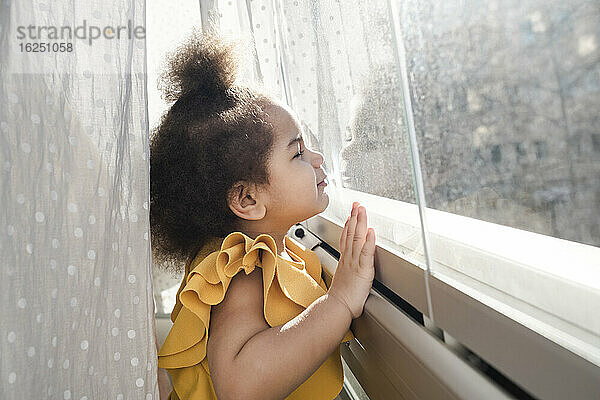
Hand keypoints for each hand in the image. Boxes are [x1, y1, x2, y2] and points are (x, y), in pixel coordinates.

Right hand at [328, 202, 375, 318]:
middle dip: (355, 217)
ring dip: (360, 223)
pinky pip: (366, 253)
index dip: (349, 224)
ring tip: (362, 210)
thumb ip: (346, 270)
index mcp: (345, 260)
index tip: (351, 214)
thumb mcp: (343, 279)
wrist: (337, 306)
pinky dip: (368, 241)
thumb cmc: (341, 297)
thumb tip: (348, 269)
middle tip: (357, 204)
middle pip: (351, 233)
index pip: (346, 238)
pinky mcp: (363, 270)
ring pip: (357, 238)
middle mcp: (349, 258)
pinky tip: (370, 231)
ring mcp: (355, 262)